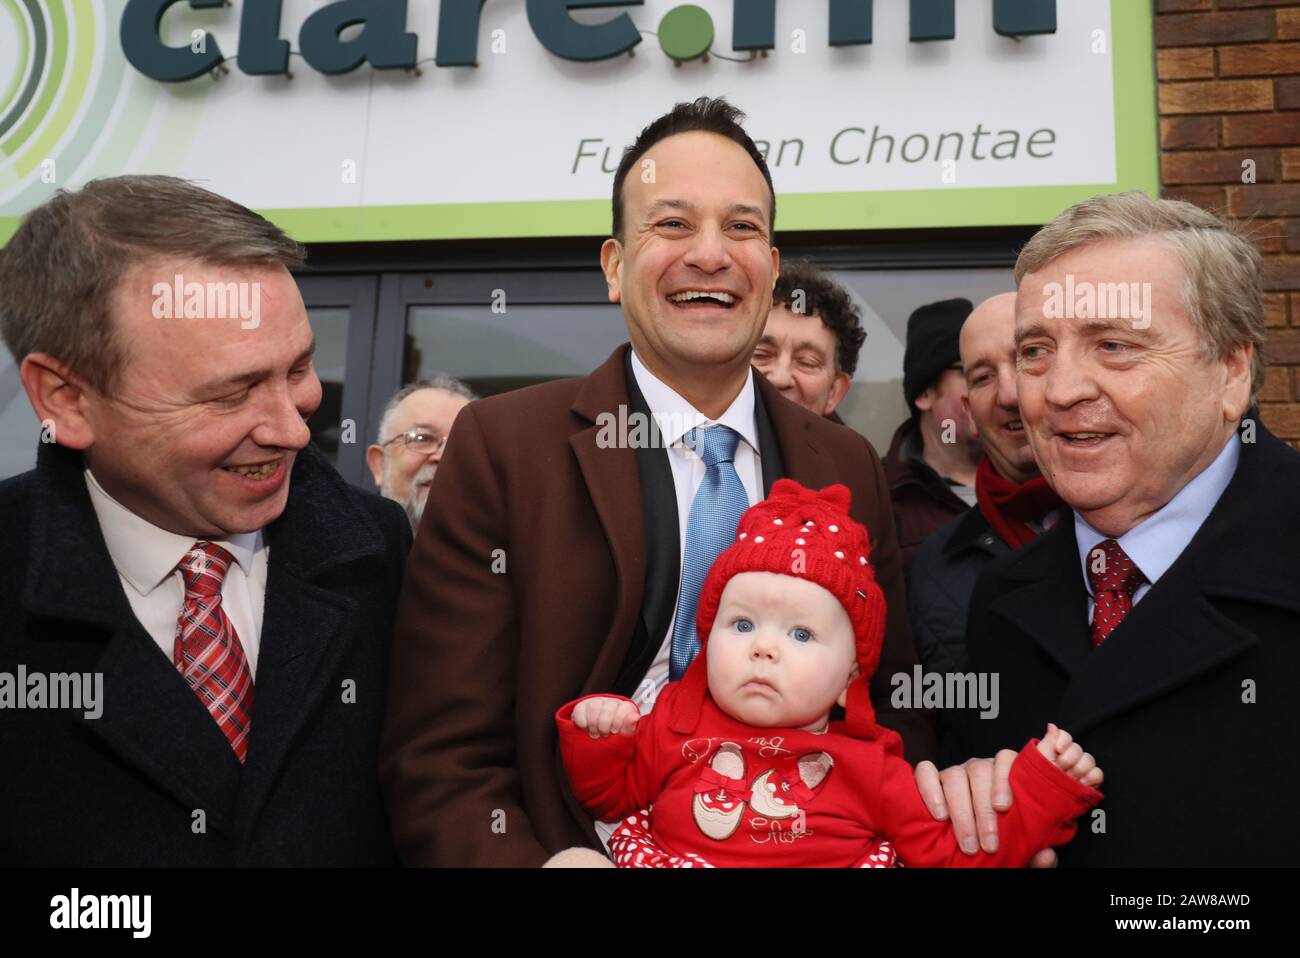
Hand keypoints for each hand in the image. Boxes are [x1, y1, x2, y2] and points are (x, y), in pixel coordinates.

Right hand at [571, 696, 639, 737]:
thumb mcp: (624, 736)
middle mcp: (611, 701)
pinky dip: (582, 721)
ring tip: (595, 734)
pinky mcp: (582, 705)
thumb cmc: (615, 737)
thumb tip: (635, 717)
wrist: (599, 741)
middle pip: (608, 707)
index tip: (615, 731)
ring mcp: (596, 702)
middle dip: (605, 724)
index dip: (618, 721)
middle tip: (604, 734)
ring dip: (593, 724)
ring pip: (594, 707)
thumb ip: (629, 727)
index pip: (624, 708)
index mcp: (625, 708)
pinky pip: (580, 709)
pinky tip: (585, 728)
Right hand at [915, 752, 1056, 864]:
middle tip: (989, 844)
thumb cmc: (996, 839)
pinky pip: (925, 773)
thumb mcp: (1019, 845)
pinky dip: (930, 790)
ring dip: (961, 811)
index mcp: (1003, 775)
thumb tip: (1046, 855)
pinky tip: (939, 815)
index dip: (1005, 780)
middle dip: (984, 810)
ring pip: (954, 775)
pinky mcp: (928, 779)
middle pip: (980, 771)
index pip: (1006, 759)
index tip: (1004, 808)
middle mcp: (978, 769)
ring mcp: (952, 772)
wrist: (970, 845)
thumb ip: (1034, 849)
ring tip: (967, 843)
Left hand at [1036, 723, 1103, 787]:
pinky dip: (1091, 777)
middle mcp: (1069, 757)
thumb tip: (1052, 725)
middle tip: (1059, 770)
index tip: (1058, 750)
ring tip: (1068, 779)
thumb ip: (1046, 742)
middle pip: (1077, 748)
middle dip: (1068, 760)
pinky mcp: (1089, 781)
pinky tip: (1081, 783)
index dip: (1064, 741)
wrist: (1041, 803)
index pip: (1065, 736)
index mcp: (1055, 750)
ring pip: (1089, 760)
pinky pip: (1098, 774)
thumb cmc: (1035, 781)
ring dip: (1078, 770)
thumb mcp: (1037, 760)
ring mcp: (1080, 769)